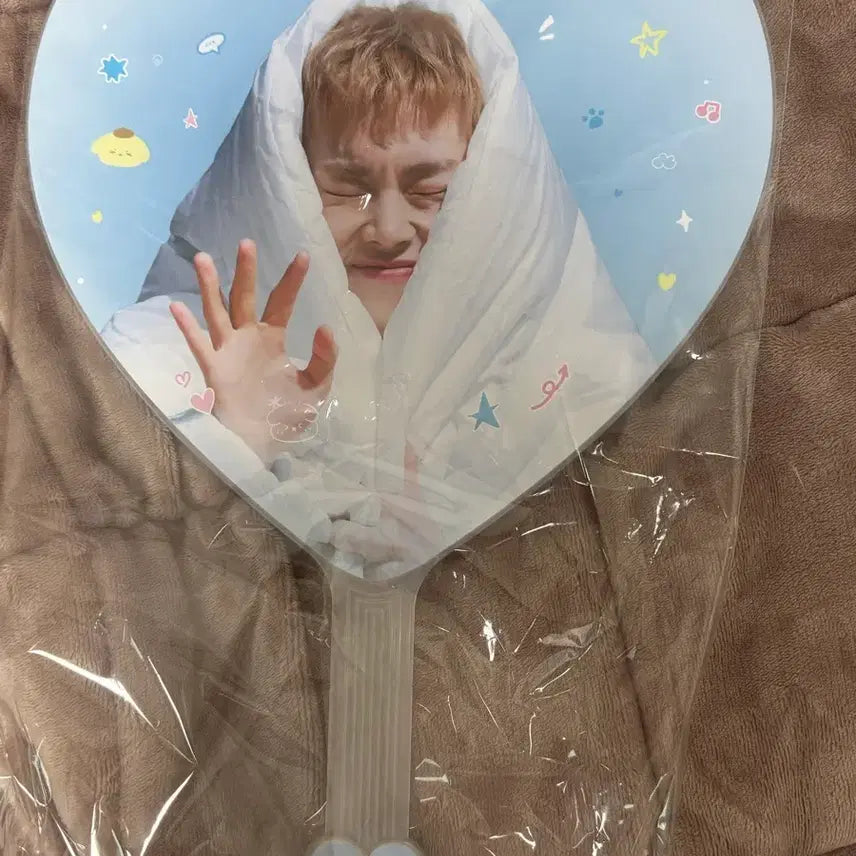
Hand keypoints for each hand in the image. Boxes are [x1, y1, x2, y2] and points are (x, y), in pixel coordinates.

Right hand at [170, 239, 336, 463]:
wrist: (261, 442)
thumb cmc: (286, 415)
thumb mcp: (316, 388)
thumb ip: (324, 358)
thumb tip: (324, 326)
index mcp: (273, 339)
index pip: (282, 302)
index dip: (292, 280)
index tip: (303, 255)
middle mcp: (248, 338)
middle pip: (245, 297)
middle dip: (246, 271)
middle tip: (247, 243)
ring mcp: (228, 350)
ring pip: (217, 311)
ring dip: (210, 286)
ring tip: (203, 258)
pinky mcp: (213, 368)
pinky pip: (198, 344)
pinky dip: (187, 326)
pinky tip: (175, 306)